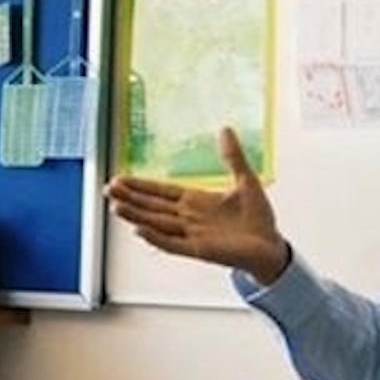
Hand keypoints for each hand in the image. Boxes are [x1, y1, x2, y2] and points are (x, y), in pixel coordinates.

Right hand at [105, 127, 289, 282]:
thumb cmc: (259, 218)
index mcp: (196, 201)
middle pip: (153, 206)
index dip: (141, 185)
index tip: (121, 178)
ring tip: (116, 207)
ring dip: (137, 215)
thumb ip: (233, 156)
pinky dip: (157, 238)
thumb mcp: (245, 180)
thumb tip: (226, 130)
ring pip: (158, 223)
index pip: (161, 191)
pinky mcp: (200, 250)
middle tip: (108, 190)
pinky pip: (174, 244)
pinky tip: (140, 230)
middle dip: (130, 198)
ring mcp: (193, 235)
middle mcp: (190, 218)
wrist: (272, 244)